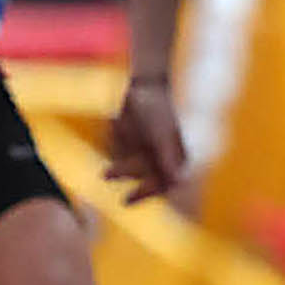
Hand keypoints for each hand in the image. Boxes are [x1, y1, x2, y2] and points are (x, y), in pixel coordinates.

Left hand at [104, 77, 186, 203]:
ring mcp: (143, 151)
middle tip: (105, 174)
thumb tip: (180, 183)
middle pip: (140, 176)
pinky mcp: (127, 143)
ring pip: (126, 165)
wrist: (143, 85)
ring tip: (112, 143)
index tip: (126, 200)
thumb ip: (169, 157)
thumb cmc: (157, 108)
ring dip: (118, 158)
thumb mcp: (162, 132)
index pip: (161, 185)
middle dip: (125, 172)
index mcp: (174, 159)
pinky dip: (114, 141)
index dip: (145, 194)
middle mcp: (159, 159)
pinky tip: (117, 122)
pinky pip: (115, 151)